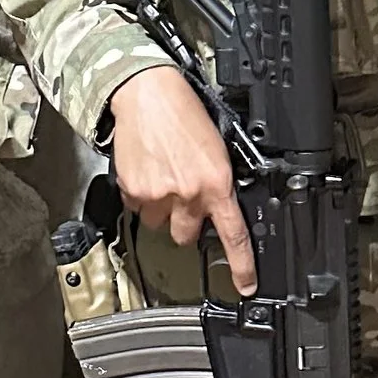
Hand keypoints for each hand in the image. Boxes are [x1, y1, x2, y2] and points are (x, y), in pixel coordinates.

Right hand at [105, 64, 256, 292]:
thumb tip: (221, 204)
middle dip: (186, 222)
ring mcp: (158, 195)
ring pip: (160, 223)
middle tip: (184, 196)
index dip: (242, 266)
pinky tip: (147, 171)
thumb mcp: (217, 146)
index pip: (234, 234)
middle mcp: (188, 193)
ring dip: (162, 209)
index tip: (245, 285)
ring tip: (162, 176)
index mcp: (217, 182)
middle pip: (188, 235)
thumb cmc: (183, 112)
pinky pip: (137, 208)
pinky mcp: (133, 190)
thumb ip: (219, 181)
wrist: (146, 92)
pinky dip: (141, 196)